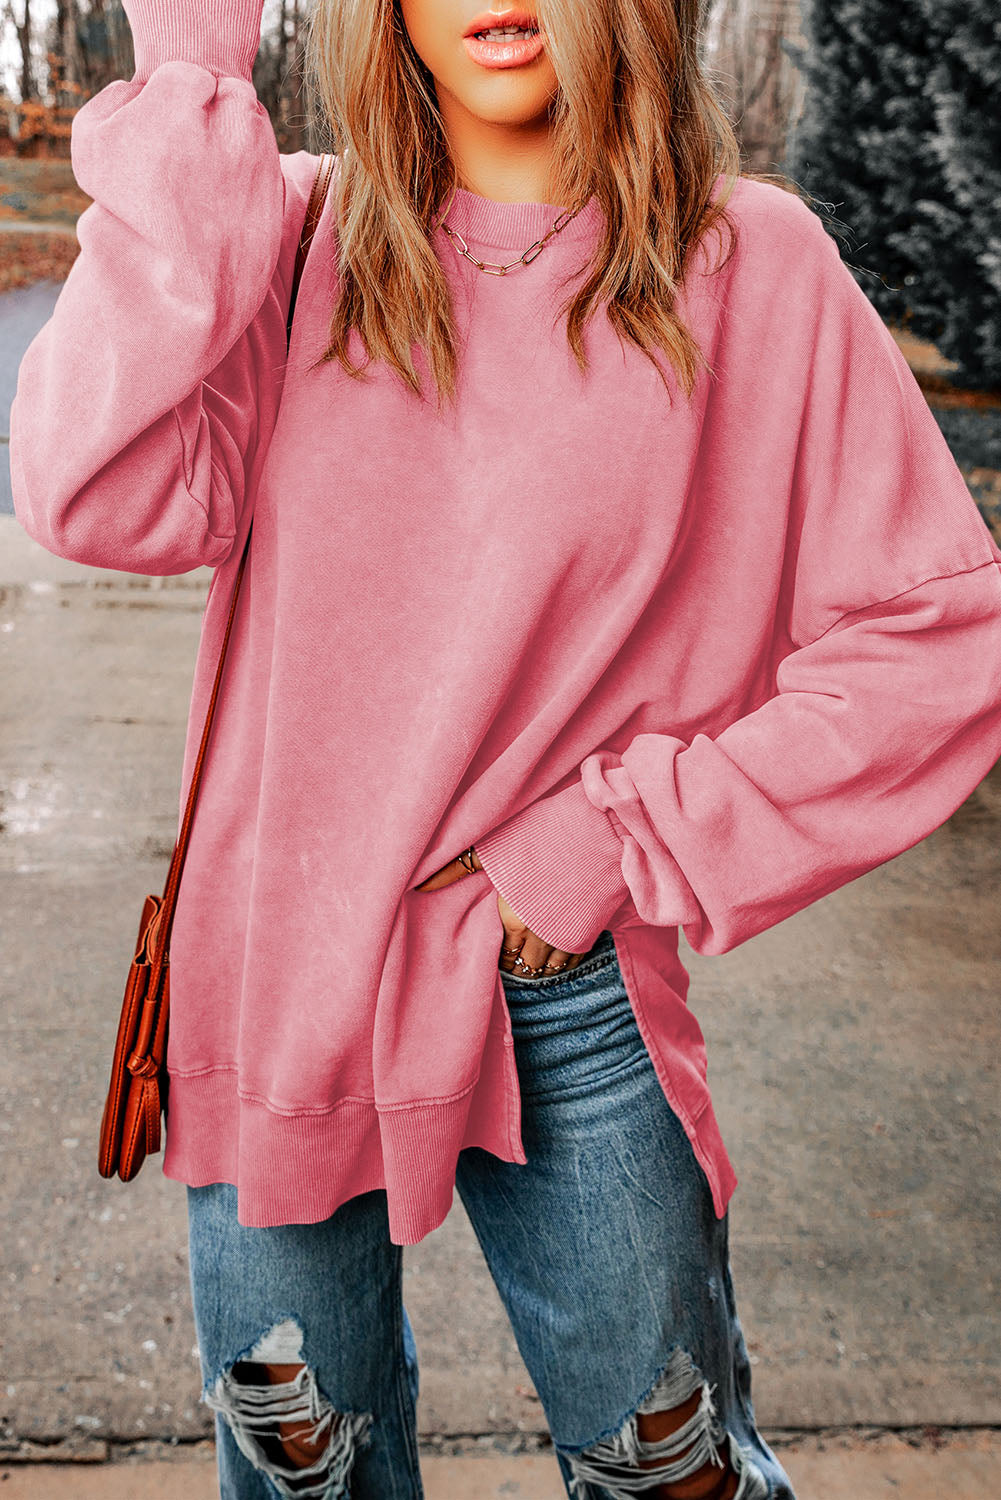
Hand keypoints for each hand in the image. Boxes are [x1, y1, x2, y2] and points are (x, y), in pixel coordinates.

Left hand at [414, 847, 585, 976]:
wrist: (599, 829)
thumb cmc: (543, 832)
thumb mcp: (494, 847)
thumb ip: (455, 868)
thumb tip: (416, 884)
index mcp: (511, 917)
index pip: (499, 955)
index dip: (496, 953)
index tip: (495, 945)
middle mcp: (537, 935)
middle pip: (522, 966)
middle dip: (516, 962)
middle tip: (511, 953)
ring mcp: (565, 936)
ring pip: (548, 969)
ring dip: (538, 965)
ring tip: (531, 956)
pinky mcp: (589, 932)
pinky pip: (572, 962)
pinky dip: (562, 961)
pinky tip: (555, 951)